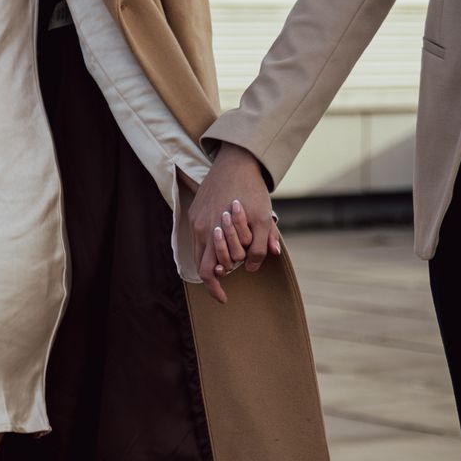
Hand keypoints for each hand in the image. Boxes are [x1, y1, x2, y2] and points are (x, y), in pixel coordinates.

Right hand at [189, 142, 281, 303]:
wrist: (237, 162)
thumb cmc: (252, 191)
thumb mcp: (265, 218)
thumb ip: (262, 245)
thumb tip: (253, 267)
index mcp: (215, 233)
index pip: (208, 272)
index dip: (215, 289)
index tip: (224, 299)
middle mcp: (201, 228)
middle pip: (202, 265)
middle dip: (216, 276)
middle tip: (228, 283)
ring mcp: (196, 219)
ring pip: (200, 252)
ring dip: (214, 261)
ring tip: (228, 264)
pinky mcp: (195, 211)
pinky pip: (199, 237)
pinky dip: (210, 247)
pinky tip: (222, 244)